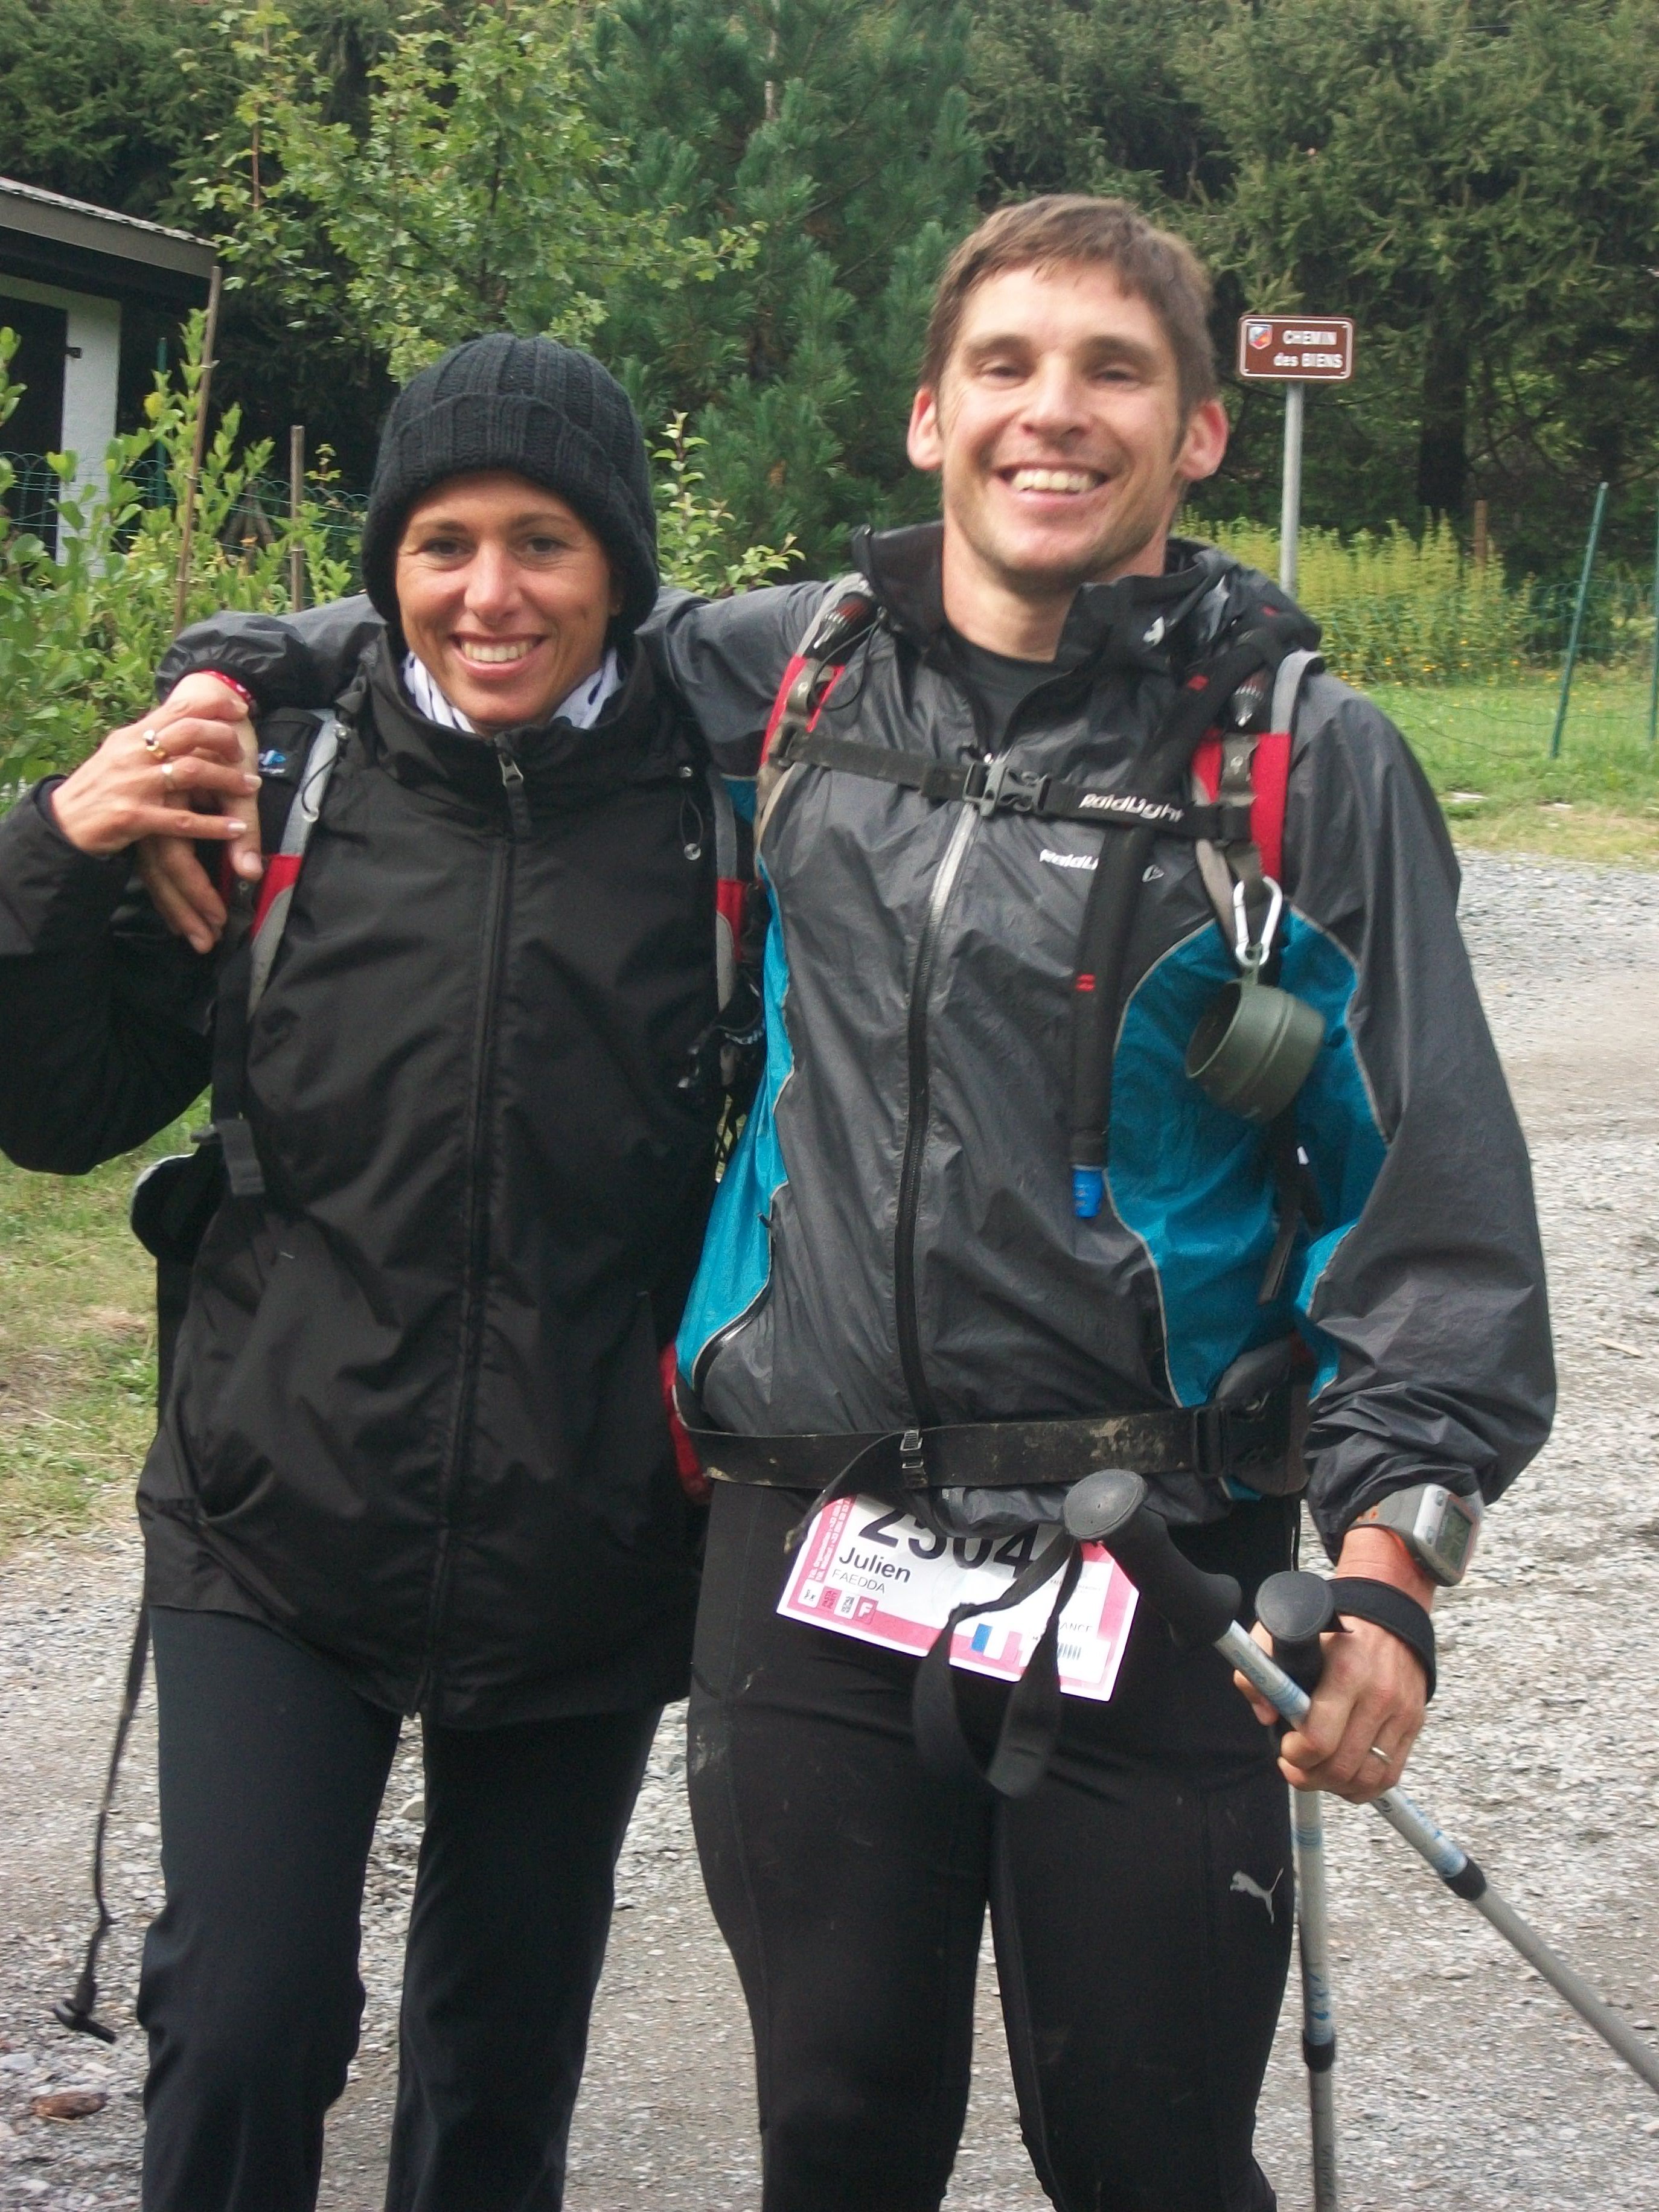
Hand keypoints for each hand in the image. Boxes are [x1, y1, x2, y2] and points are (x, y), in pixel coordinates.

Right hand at [50, 707, 260, 872]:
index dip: (212, 707)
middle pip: (188, 733)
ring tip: (251, 787)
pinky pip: (182, 820)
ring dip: (227, 780)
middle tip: (244, 753)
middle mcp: (134, 755)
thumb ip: (148, 741)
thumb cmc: (97, 789)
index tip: (239, 710)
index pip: (176, 710)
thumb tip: (180, 724)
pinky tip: (235, 829)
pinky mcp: (135, 817)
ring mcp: (134, 785)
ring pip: (191, 772)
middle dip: (223, 738)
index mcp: (132, 737)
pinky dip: (213, 825)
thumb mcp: (119, 756)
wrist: (63, 824)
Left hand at [132, 676, 264, 954]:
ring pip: (179, 855)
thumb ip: (235, 832)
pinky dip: (226, 844)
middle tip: (207, 940)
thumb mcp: (220, 794)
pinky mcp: (195, 777)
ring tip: (221, 919)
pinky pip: (210, 817)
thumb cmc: (217, 750)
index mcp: (158, 816)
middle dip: (187, 908)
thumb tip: (247, 873)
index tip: (196, 938)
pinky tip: (243, 868)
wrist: (210, 696)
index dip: (179, 906)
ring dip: (200, 892)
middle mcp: (159, 810)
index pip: (162, 872)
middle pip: (166, 870)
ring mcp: (172, 797)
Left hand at [1235, 1526, 1434, 1803]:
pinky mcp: (1414, 1724)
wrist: (1388, 1613)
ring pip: (1367, 1779)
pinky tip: (1343, 1776)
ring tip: (1316, 1772)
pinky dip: (1364, 1787)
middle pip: (1341, 1767)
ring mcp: (1401, 1713)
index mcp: (1345, 1672)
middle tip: (1294, 1765)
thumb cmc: (1330, 1627)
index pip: (1319, 1739)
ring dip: (1335, 1786)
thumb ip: (1262, 1670)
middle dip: (1309, 1776)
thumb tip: (1265, 1715)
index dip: (1295, 1756)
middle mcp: (1378, 1696)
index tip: (1284, 1748)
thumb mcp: (1283, 1632)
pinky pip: (1390, 1775)